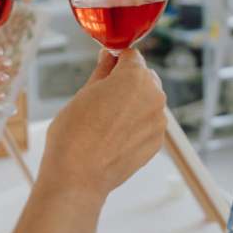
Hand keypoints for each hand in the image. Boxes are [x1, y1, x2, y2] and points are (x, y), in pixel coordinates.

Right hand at [39, 49, 166, 202]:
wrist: (78, 176)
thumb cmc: (74, 133)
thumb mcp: (84, 93)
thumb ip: (102, 72)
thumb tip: (108, 58)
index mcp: (135, 77)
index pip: (132, 56)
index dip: (117, 61)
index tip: (106, 68)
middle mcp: (154, 96)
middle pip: (144, 78)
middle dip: (128, 82)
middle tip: (103, 98)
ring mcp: (158, 121)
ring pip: (147, 102)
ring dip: (133, 105)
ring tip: (106, 122)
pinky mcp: (157, 142)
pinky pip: (148, 124)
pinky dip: (136, 125)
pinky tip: (115, 136)